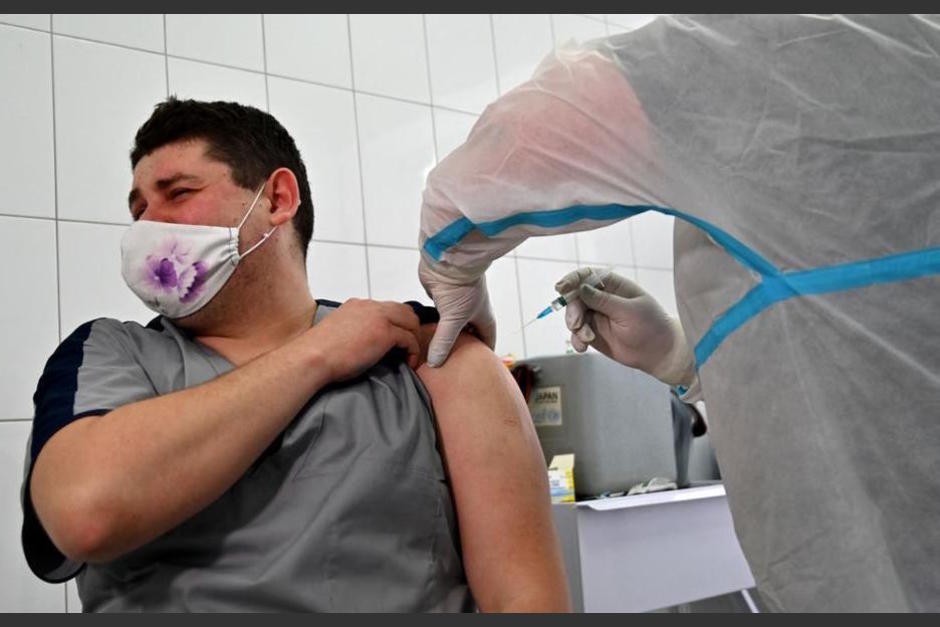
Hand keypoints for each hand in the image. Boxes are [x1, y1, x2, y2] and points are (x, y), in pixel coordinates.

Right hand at [305, 299, 421, 381]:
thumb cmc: (319, 352)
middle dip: (410, 328)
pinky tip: (409, 363)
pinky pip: (410, 338)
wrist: (312, 357)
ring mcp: (378, 317)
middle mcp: (369, 306)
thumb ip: (355, 331)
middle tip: (410, 348)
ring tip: (411, 356)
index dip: (397, 324)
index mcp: (357, 306)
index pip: (387, 308)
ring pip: (410, 321)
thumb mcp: (340, 333)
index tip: (398, 341)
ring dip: (414, 338)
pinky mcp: (385, 332)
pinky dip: (413, 351)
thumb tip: (366, 345)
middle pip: (404, 310)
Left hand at [419, 255, 495, 366]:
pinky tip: (425, 335)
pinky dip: (433, 325)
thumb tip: (436, 363)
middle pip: (469, 335)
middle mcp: (471, 312)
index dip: (485, 354)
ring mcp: (456, 304)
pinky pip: (437, 316)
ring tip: (436, 354)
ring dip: (445, 336)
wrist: (448, 259)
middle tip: (453, 365)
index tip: (480, 368)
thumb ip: (444, 342)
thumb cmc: (462, 286)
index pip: (487, 340)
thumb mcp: (454, 319)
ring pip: (451, 326)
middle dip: (463, 348)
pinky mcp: (441, 297)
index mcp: (482, 317)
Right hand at [555, 267, 695, 387]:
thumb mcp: (629, 311)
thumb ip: (604, 300)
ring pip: (574, 315)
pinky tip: (582, 348)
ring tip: (587, 339)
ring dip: (575, 327)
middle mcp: (602, 298)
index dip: (572, 280)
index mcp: (613, 286)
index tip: (561, 288)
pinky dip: (576, 340)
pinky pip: (577, 333)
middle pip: (576, 297)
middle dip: (573, 310)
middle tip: (576, 324)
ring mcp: (596, 315)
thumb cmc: (651, 326)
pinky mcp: (593, 332)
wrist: (659, 352)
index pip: (587, 276)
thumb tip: (581, 288)